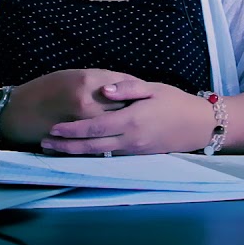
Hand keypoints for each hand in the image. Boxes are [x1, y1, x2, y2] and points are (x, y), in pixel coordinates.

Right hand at [1, 68, 135, 145]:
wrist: (19, 112)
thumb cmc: (46, 89)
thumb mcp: (73, 75)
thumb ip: (99, 79)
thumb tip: (122, 85)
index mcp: (88, 80)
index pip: (124, 84)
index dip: (135, 88)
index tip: (143, 91)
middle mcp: (89, 101)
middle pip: (124, 105)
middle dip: (134, 108)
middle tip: (142, 109)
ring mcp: (85, 122)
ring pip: (116, 124)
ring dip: (125, 124)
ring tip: (131, 123)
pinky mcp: (81, 138)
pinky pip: (105, 138)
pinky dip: (113, 137)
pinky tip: (117, 136)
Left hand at [40, 80, 214, 155]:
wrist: (199, 125)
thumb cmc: (175, 101)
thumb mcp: (153, 88)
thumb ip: (127, 88)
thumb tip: (104, 89)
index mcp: (131, 121)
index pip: (94, 128)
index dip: (71, 130)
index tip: (52, 129)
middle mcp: (130, 140)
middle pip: (91, 147)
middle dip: (65, 147)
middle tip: (44, 144)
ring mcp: (134, 151)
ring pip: (98, 155)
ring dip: (75, 153)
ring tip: (55, 149)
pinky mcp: (138, 155)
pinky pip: (109, 157)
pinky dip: (91, 155)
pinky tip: (79, 151)